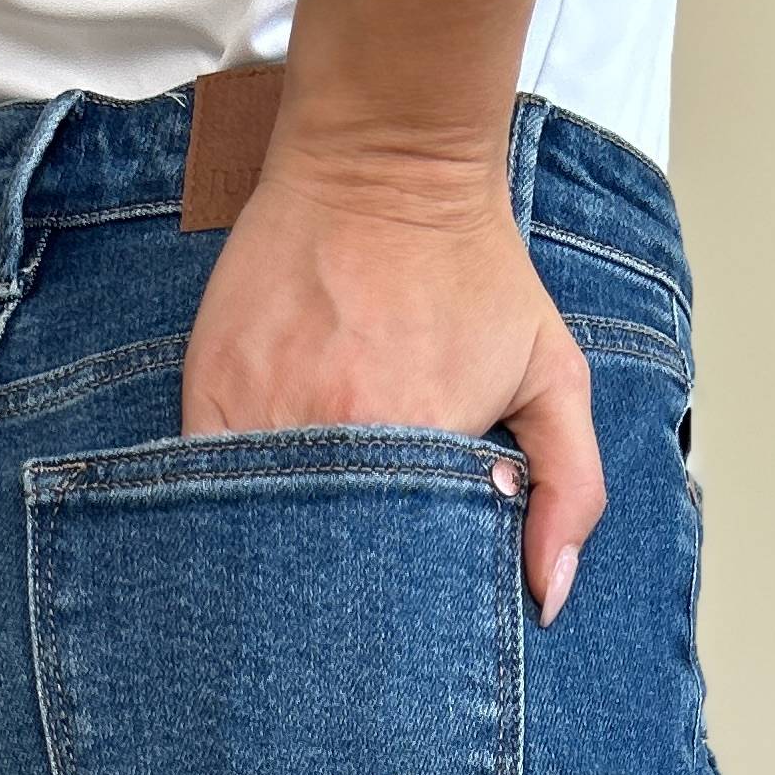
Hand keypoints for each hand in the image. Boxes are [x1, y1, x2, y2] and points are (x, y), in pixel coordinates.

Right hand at [180, 143, 603, 622]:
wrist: (385, 160)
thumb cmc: (474, 269)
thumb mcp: (553, 371)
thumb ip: (571, 488)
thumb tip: (550, 597)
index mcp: (416, 447)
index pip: (398, 580)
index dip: (401, 608)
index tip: (404, 614)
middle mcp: (328, 436)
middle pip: (318, 564)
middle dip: (336, 594)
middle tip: (351, 603)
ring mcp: (255, 411)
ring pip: (254, 527)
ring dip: (277, 548)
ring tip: (306, 555)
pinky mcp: (205, 384)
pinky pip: (203, 479)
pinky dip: (230, 500)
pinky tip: (260, 502)